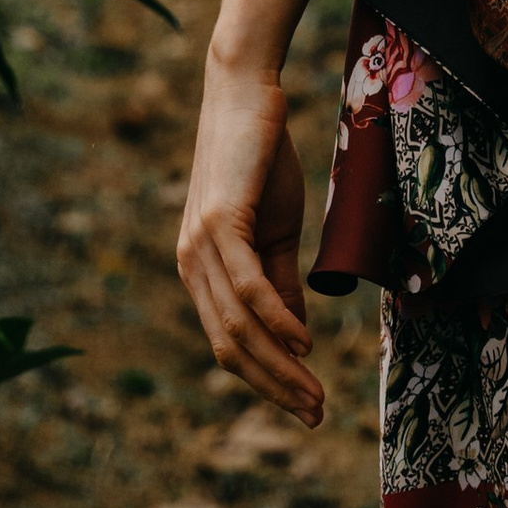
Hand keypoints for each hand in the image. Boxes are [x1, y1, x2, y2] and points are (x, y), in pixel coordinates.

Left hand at [176, 53, 321, 425]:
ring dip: (279, 367)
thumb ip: (279, 285)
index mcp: (201, 272)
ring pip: (238, 327)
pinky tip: (304, 342)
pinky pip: (247, 287)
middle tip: (315, 414)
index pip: (229, 345)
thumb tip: (293, 341)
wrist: (248, 94)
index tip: (307, 407)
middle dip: (274, 389)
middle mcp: (191, 266)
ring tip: (315, 392)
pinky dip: (276, 320)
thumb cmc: (261, 160)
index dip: (266, 382)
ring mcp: (201, 245)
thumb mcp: (275, 233)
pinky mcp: (219, 222)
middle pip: (231, 348)